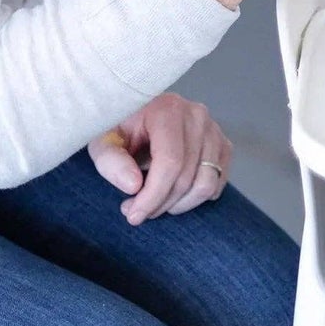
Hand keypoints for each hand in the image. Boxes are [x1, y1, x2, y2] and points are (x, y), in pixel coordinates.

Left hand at [87, 94, 233, 224]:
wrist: (136, 112)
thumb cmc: (118, 126)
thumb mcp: (103, 140)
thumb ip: (111, 161)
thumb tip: (133, 186)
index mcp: (168, 110)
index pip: (170, 162)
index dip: (153, 195)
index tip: (133, 215)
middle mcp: (197, 116)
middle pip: (187, 176)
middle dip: (161, 203)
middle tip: (136, 210)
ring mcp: (213, 129)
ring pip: (207, 183)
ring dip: (180, 204)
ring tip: (156, 202)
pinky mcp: (221, 142)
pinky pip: (218, 180)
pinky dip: (199, 196)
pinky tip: (177, 194)